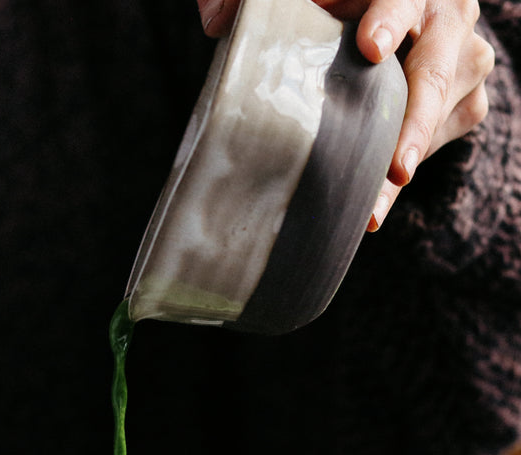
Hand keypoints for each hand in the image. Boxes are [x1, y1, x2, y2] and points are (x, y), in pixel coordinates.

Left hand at [196, 0, 494, 230]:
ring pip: (441, 116)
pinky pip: (440, 143)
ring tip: (373, 210)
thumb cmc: (331, 11)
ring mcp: (462, 61)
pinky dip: (402, 177)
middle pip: (436, 71)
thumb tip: (217, 23)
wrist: (378, 32)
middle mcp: (447, 18)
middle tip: (396, 169)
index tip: (367, 49)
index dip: (388, 19)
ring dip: (403, 166)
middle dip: (415, 124)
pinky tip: (373, 205)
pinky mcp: (463, 101)